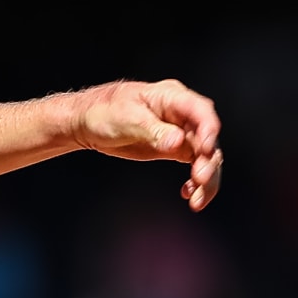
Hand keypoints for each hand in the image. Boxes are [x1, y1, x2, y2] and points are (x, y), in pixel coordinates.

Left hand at [65, 79, 224, 210]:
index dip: (208, 130)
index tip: (206, 150)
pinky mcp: (175, 149)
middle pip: (207, 137)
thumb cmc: (104, 111)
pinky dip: (196, 181)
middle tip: (199, 179)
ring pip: (205, 155)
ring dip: (206, 178)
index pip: (200, 111)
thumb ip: (153, 130)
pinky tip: (188, 194)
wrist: (88, 122)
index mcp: (171, 97)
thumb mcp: (125, 118)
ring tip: (197, 200)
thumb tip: (177, 143)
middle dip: (208, 160)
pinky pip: (194, 164)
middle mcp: (182, 114)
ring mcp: (181, 132)